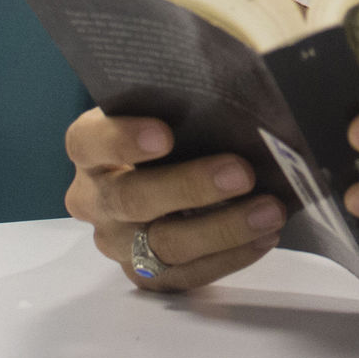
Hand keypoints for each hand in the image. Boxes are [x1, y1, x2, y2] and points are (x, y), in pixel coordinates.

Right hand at [63, 108, 286, 290]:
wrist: (171, 169)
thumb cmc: (177, 126)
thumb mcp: (174, 104)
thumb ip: (192, 95)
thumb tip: (245, 82)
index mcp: (89, 147)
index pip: (89, 141)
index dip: (122, 139)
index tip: (166, 134)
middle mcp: (94, 198)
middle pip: (131, 199)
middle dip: (190, 187)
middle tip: (241, 173)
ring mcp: (116, 241)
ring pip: (162, 245)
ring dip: (222, 229)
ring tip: (269, 210)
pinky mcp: (143, 273)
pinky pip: (184, 275)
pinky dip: (229, 257)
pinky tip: (264, 236)